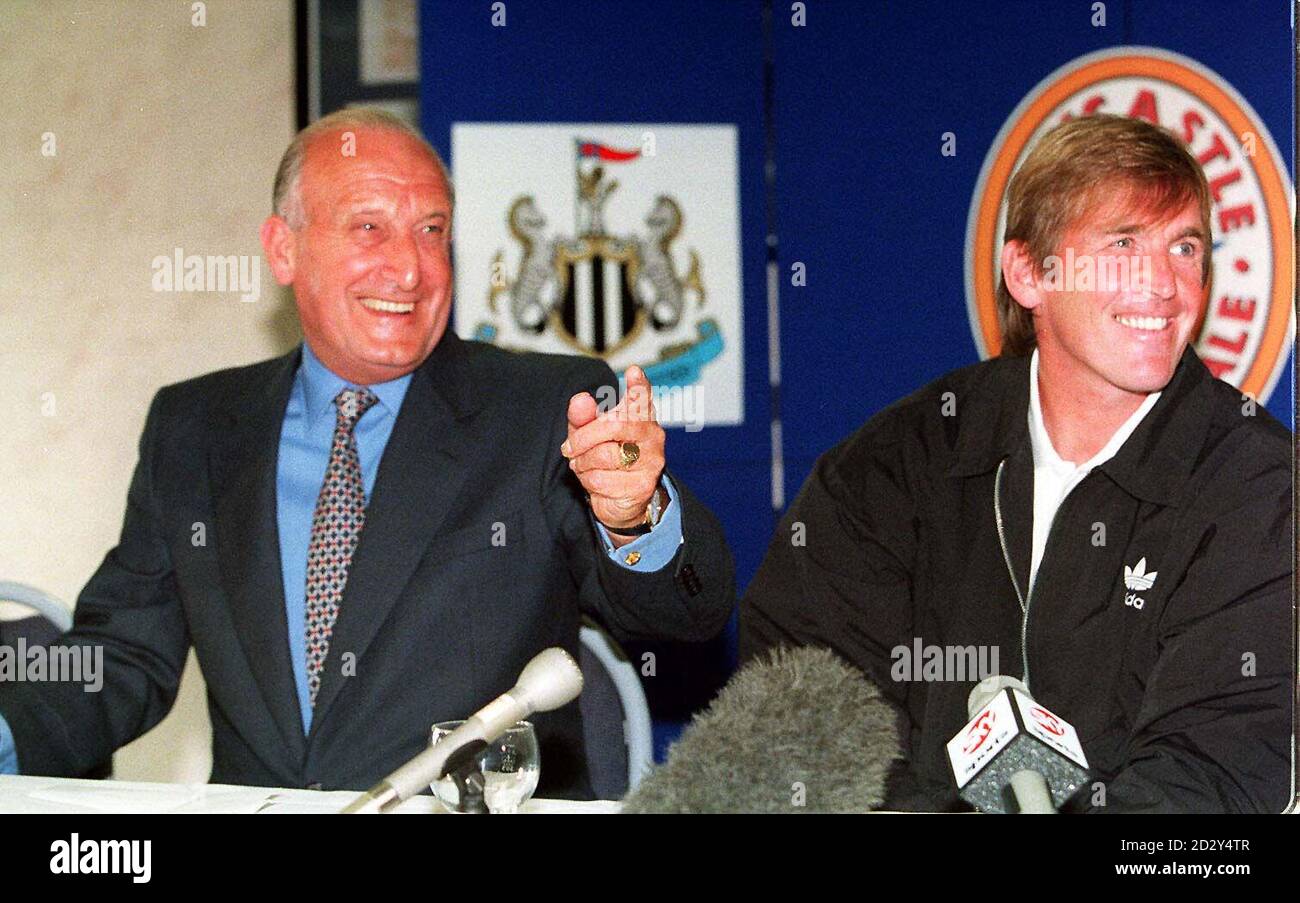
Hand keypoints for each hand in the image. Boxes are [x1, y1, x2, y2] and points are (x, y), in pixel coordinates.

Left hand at [561, 366, 665, 542]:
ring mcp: (651, 462)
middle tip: (569, 448)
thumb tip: (580, 400)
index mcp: (641, 417)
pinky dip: (588, 481)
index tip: (633, 372)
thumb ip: (583, 416)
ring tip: (583, 465)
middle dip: (583, 437)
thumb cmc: (606, 457)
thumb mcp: (589, 433)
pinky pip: (602, 480)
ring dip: (583, 463)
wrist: (621, 500)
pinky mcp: (642, 486)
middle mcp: (652, 436)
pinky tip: (593, 481)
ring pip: (605, 455)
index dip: (638, 386)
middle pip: (614, 425)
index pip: (642, 398)